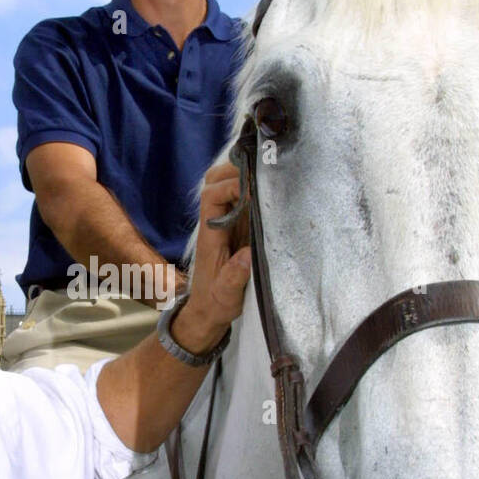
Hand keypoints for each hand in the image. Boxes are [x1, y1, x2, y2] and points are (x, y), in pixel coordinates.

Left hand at [171, 164, 250, 352]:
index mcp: (210, 234)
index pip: (212, 196)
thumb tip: (248, 256)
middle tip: (263, 170)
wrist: (208, 310)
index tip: (253, 189)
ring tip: (267, 174)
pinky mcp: (237, 225)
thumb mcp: (226, 294)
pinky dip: (252, 186)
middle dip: (235, 168)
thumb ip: (234, 276)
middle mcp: (215, 221)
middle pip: (214, 180)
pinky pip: (240, 197)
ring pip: (225, 183)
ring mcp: (226, 221)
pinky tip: (270, 188)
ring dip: (243, 174)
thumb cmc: (216, 302)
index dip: (231, 186)